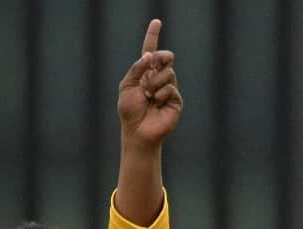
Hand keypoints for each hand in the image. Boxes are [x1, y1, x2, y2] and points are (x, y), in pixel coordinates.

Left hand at [117, 19, 181, 148]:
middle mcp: (158, 78)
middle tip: (151, 67)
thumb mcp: (127, 86)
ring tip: (148, 96)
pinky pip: (170, 88)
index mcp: (145, 73)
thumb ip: (137, 69)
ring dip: (154, 83)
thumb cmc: (129, 111)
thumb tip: (149, 54)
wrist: (137, 132)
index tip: (156, 21)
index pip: (150, 51)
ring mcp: (169, 88)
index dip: (153, 36)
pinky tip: (155, 104)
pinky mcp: (176, 100)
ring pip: (168, 72)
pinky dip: (160, 95)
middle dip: (159, 58)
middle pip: (166, 56)